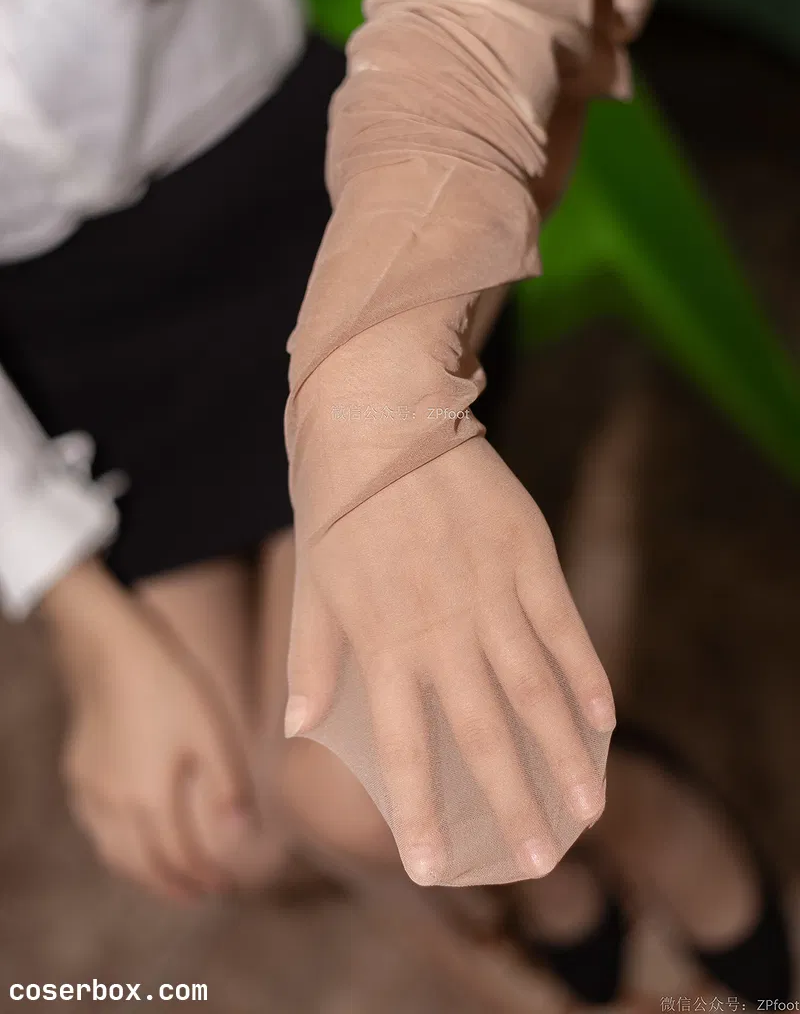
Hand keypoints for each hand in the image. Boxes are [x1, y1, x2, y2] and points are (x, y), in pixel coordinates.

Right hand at [41, 560, 255, 902]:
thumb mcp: (212, 733)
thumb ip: (226, 789)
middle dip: (173, 885)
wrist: (111, 646)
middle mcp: (113, 804)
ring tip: (166, 876)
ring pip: (112, 851)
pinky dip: (115, 844)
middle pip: (142, 865)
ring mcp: (90, 788)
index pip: (179, 858)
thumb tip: (241, 840)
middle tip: (199, 894)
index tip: (226, 887)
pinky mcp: (78, 769)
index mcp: (150, 799)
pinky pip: (94, 825)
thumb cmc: (170, 686)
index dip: (204, 876)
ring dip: (141, 872)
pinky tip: (128, 834)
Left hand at [287, 437, 615, 886]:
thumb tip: (297, 725)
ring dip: (562, 756)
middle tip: (538, 861)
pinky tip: (602, 721)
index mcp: (380, 641)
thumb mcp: (311, 582)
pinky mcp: (527, 555)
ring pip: (535, 691)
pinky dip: (584, 676)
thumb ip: (311, 657)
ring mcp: (489, 592)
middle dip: (510, 805)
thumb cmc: (336, 502)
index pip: (401, 747)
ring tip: (585, 809)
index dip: (420, 811)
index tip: (435, 868)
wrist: (380, 412)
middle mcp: (439, 628)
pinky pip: (563, 628)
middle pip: (481, 734)